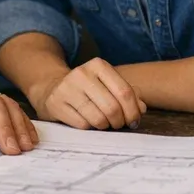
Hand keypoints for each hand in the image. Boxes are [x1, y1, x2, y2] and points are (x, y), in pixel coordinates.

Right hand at [29, 58, 144, 128]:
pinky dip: (90, 128)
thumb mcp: (108, 85)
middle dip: (120, 122)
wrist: (52, 88)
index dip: (133, 111)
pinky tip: (88, 122)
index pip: (124, 92)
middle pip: (112, 107)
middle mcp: (81, 73)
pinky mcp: (56, 104)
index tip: (134, 120)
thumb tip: (141, 108)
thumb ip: (128, 95)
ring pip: (98, 119)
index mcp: (98, 65)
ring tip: (104, 123)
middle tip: (119, 124)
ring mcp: (66, 88)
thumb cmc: (88, 89)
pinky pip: (83, 125)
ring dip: (106, 126)